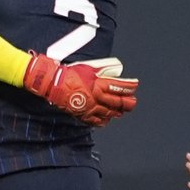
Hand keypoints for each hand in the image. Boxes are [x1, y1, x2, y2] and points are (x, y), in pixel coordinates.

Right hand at [21, 55, 137, 125]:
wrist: (54, 84)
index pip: (119, 87)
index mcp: (98, 84)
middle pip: (117, 102)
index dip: (129, 87)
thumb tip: (112, 72)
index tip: (135, 86)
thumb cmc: (70, 74)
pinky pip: (97, 121)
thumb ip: (101, 71)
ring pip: (109, 112)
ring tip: (121, 111)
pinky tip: (107, 119)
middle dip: (127, 102)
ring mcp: (90, 107)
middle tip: (133, 102)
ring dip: (117, 112)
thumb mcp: (88, 68)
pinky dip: (104, 120)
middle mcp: (97, 97)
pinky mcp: (83, 114)